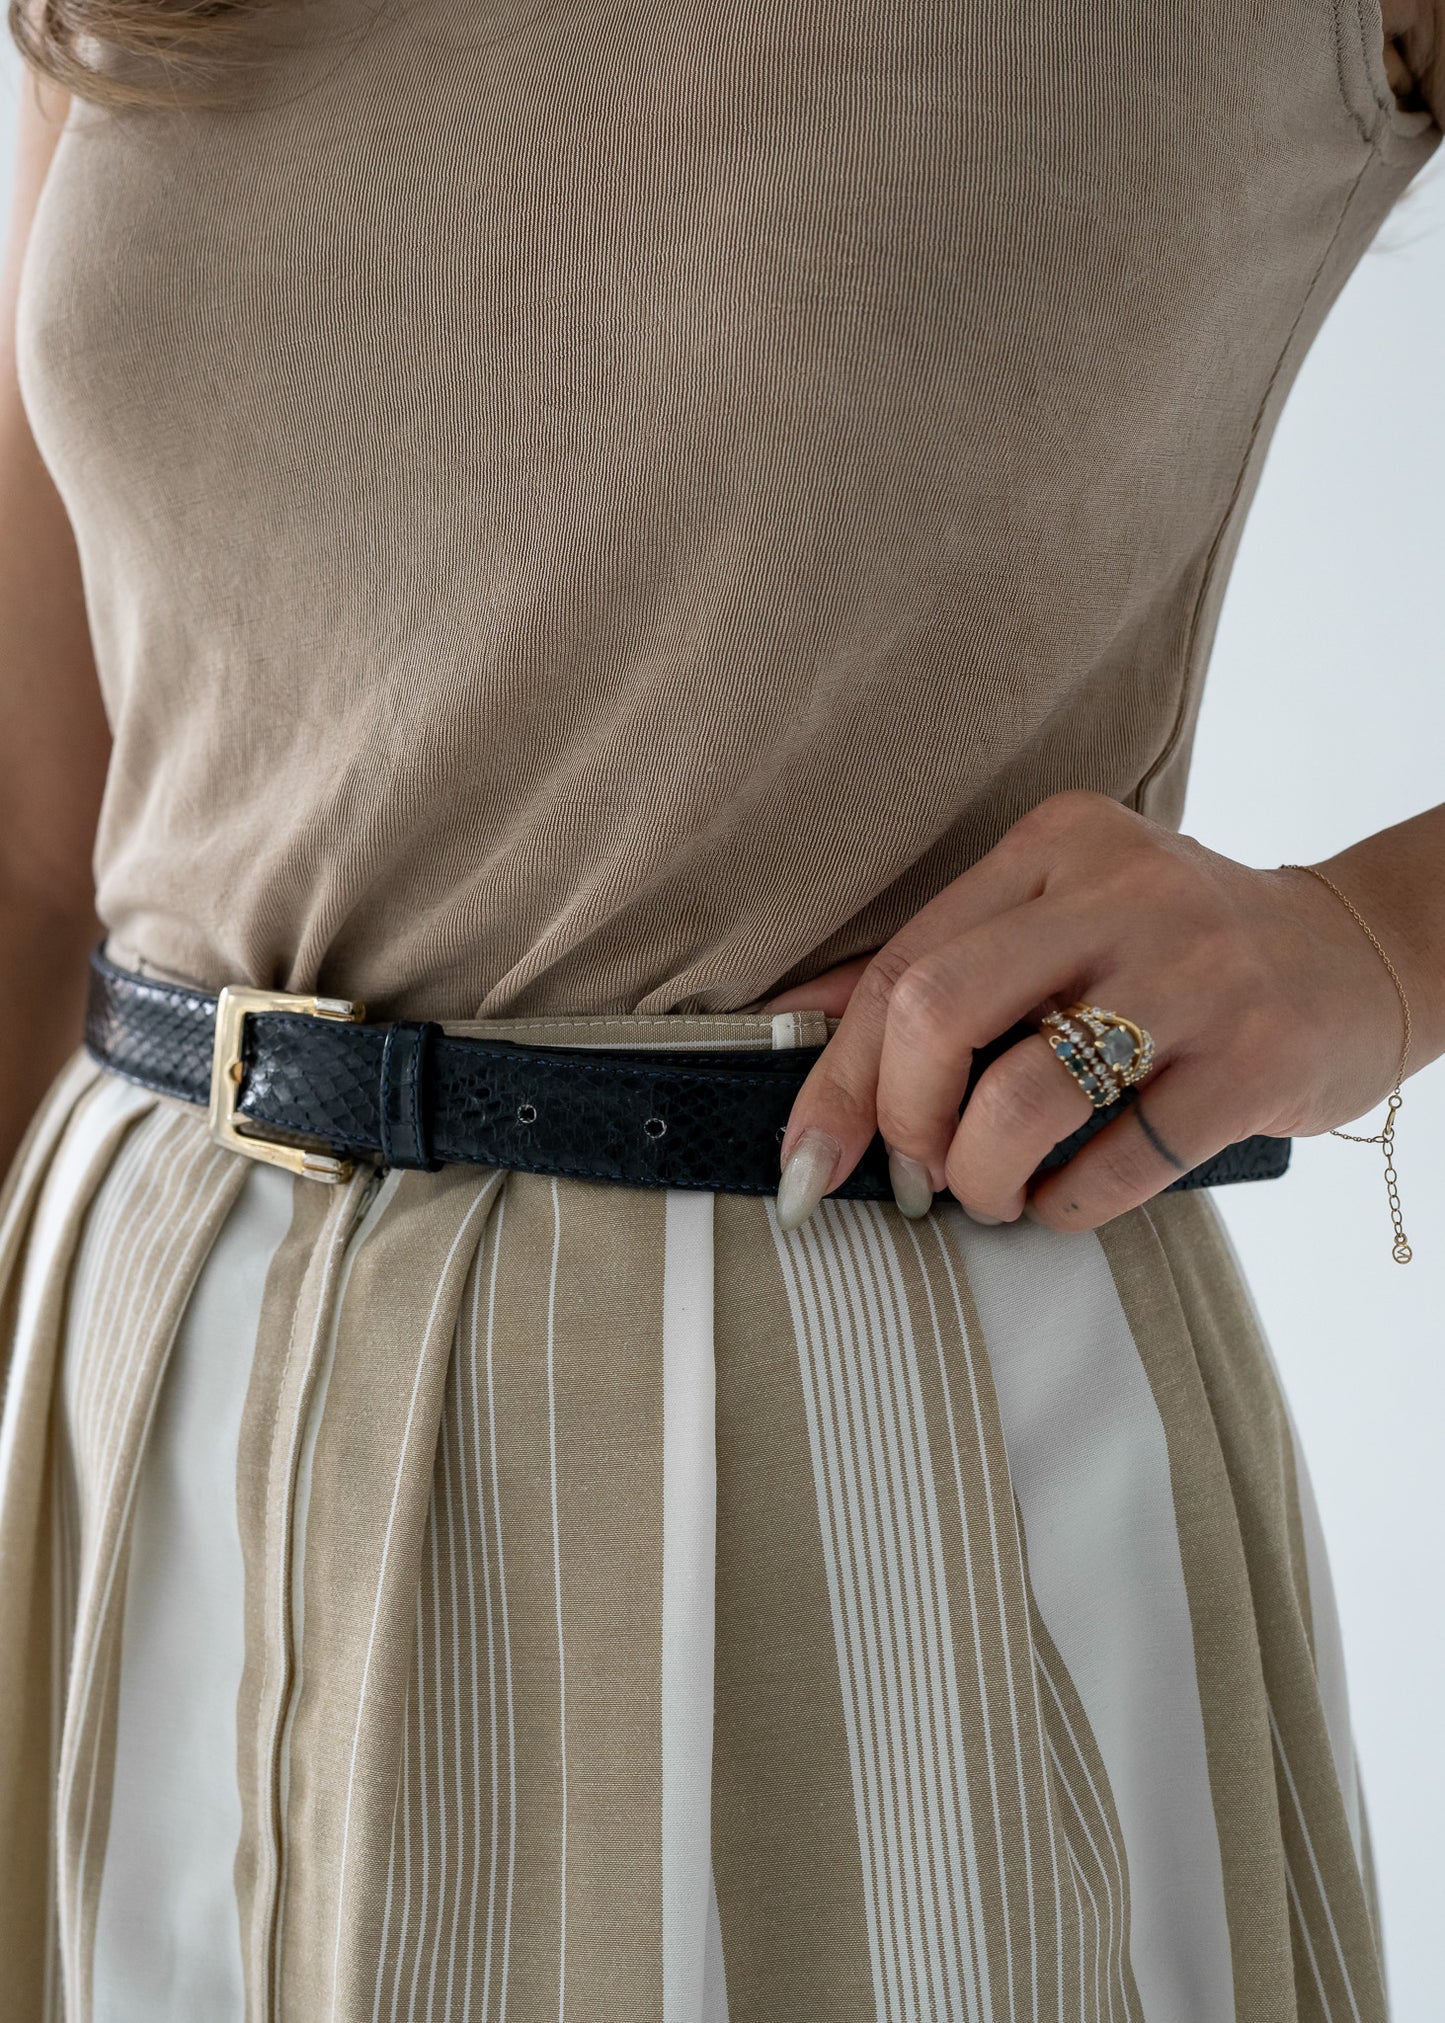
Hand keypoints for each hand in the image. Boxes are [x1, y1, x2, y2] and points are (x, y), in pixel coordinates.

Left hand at [762, 790, 1412, 1232]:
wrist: (1358, 955)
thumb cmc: (1174, 953)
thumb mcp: (1062, 915)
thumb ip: (945, 960)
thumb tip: (800, 1028)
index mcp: (1053, 846)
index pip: (903, 964)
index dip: (836, 1077)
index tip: (806, 1161)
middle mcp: (1121, 892)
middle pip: (939, 1011)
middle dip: (900, 1119)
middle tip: (917, 1172)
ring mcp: (1195, 974)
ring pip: (1023, 1095)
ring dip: (979, 1175)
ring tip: (992, 1193)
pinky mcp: (1254, 1061)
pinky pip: (1116, 1163)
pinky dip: (1063, 1206)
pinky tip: (1062, 1199)